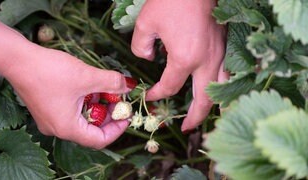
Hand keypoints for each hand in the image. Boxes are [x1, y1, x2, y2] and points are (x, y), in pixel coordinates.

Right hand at [3, 45, 129, 148]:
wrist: (19, 59)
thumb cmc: (50, 71)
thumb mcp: (87, 76)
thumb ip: (111, 83)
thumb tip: (128, 86)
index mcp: (67, 128)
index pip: (99, 140)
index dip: (117, 129)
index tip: (127, 115)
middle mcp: (58, 129)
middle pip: (91, 129)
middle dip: (109, 115)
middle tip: (119, 99)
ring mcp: (51, 120)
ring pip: (82, 119)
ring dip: (97, 106)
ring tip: (107, 90)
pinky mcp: (47, 109)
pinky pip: (72, 112)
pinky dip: (85, 102)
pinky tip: (91, 87)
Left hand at [131, 0, 227, 130]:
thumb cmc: (171, 0)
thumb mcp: (146, 23)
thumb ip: (141, 46)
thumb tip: (149, 57)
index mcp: (185, 58)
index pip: (169, 87)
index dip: (157, 95)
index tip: (148, 96)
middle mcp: (207, 61)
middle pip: (204, 100)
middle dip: (195, 117)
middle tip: (187, 127)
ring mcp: (220, 53)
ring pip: (220, 89)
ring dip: (213, 106)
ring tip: (206, 116)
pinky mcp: (225, 45)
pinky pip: (227, 74)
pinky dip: (222, 88)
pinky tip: (217, 90)